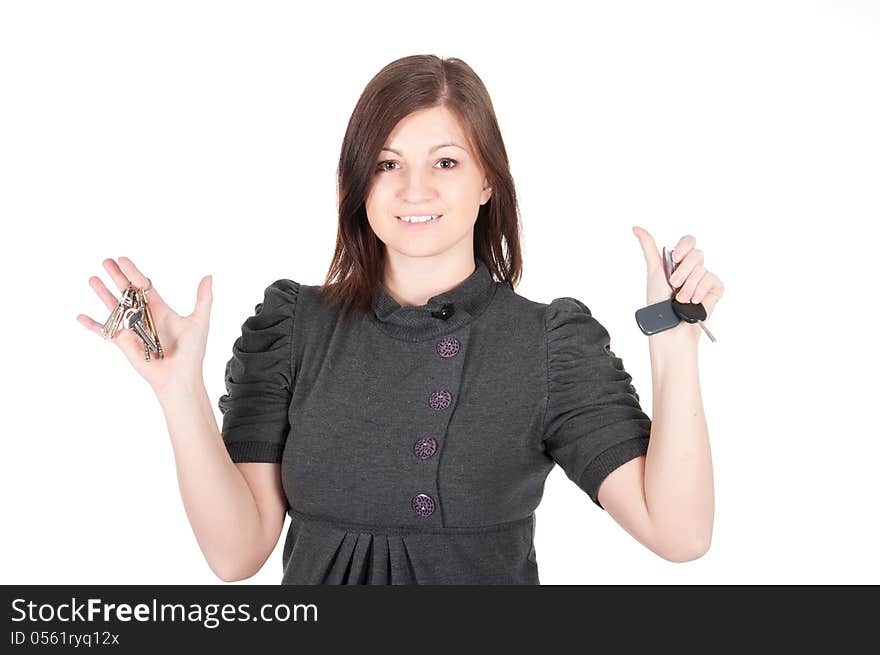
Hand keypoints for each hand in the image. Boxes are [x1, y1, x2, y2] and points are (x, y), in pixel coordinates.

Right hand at [77, 257, 212, 394]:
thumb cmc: (192, 351)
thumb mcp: (199, 321)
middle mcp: (144, 316)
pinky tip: (80, 316)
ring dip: (102, 293)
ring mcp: (132, 329)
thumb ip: (203, 298)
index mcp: (161, 309)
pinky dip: (93, 325)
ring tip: (92, 279)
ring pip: (114, 307)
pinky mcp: (123, 343)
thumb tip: (209, 276)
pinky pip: (105, 331)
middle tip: (106, 261)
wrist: (179, 376)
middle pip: (127, 292)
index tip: (123, 260)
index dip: (134, 272)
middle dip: (116, 276)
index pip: (144, 286)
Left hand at [631, 227, 723, 320]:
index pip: (688, 241)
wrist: (669, 325)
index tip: (676, 258)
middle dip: (683, 271)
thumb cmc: (658, 302)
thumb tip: (636, 228)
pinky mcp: (715, 289)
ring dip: (689, 286)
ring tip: (681, 300)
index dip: (684, 247)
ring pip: (703, 269)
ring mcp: (704, 279)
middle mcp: (693, 268)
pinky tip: (694, 301)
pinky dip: (701, 291)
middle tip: (674, 285)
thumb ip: (649, 248)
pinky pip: (713, 280)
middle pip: (697, 254)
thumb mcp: (653, 271)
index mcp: (679, 261)